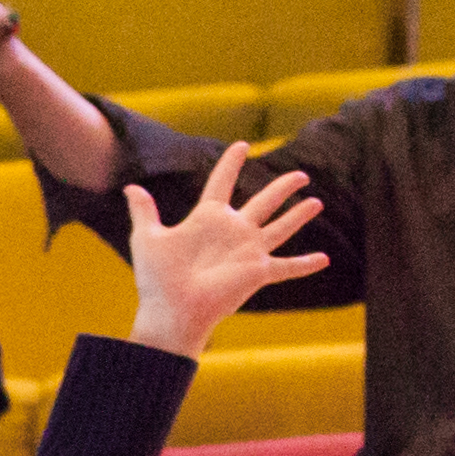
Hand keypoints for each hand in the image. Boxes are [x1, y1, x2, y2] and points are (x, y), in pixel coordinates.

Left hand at [121, 147, 326, 359]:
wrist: (170, 310)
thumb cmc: (157, 278)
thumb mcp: (147, 238)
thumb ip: (143, 212)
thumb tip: (129, 188)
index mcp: (207, 219)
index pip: (222, 183)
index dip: (231, 164)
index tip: (242, 145)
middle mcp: (232, 231)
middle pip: (263, 202)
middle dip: (283, 188)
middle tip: (301, 175)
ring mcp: (247, 251)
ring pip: (280, 227)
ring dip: (298, 216)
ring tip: (316, 202)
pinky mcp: (258, 271)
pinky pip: (287, 266)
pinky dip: (306, 264)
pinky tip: (324, 259)